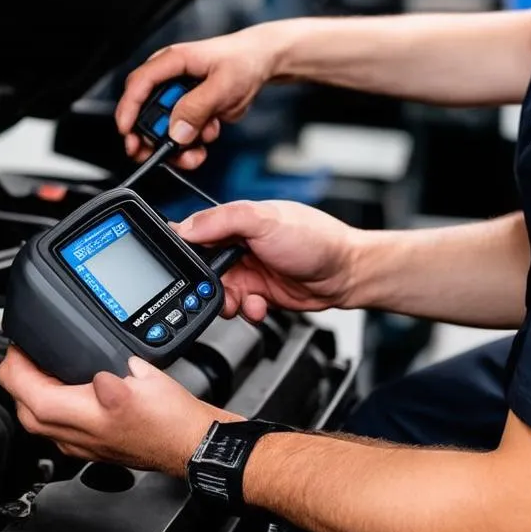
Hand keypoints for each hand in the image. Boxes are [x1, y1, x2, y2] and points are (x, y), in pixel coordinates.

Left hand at [0, 347, 239, 476]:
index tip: (18, 345)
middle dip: (16, 376)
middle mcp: (74, 437)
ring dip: (29, 391)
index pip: (25, 392)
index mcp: (81, 418)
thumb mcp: (143, 382)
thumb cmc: (171, 420)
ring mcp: (81, 444)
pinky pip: (54, 425)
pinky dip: (47, 403)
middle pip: (22, 408)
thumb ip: (113, 373)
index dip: (15, 364)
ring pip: (36, 419)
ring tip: (39, 364)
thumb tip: (97, 374)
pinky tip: (62, 386)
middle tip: (25, 351)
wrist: (190, 443)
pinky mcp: (91, 445)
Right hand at [114, 25, 286, 169]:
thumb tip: (177, 132)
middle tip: (164, 154)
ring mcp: (178, 96)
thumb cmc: (242, 60)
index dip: (128, 110)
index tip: (127, 133)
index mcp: (172, 62)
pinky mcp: (188, 109)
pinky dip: (193, 142)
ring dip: (179, 145)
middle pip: (146, 112)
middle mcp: (169, 78)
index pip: (138, 84)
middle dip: (154, 138)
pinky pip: (181, 133)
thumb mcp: (223, 85)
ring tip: (199, 148)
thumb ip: (198, 108)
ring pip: (163, 129)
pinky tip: (210, 132)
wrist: (261, 62)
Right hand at [174, 200, 360, 321]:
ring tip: (243, 301)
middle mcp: (239, 245)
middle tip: (215, 291)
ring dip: (226, 302)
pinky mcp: (258, 293)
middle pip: (202, 270)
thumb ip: (223, 220)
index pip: (196, 233)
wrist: (346, 273)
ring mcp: (248, 270)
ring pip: (218, 293)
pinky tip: (260, 306)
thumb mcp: (265, 220)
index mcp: (235, 221)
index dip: (185, 251)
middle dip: (205, 286)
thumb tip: (185, 227)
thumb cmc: (315, 238)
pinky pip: (238, 308)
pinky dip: (246, 311)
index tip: (184, 268)